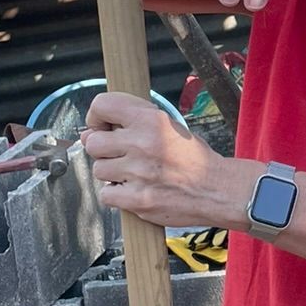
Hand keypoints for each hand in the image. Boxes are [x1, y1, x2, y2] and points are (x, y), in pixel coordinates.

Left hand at [82, 91, 242, 227]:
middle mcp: (142, 143)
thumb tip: (88, 133)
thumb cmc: (194, 158)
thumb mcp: (169, 126)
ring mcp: (138, 173)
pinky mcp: (137, 200)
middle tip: (119, 155)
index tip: (99, 126)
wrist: (217, 189)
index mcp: (150, 120)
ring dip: (111, 174)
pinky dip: (116, 195)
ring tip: (133, 174)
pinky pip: (106, 195)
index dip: (96, 116)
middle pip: (93, 143)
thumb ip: (133, 123)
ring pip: (98, 170)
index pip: (102, 105)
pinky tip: (133, 190)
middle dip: (102, 150)